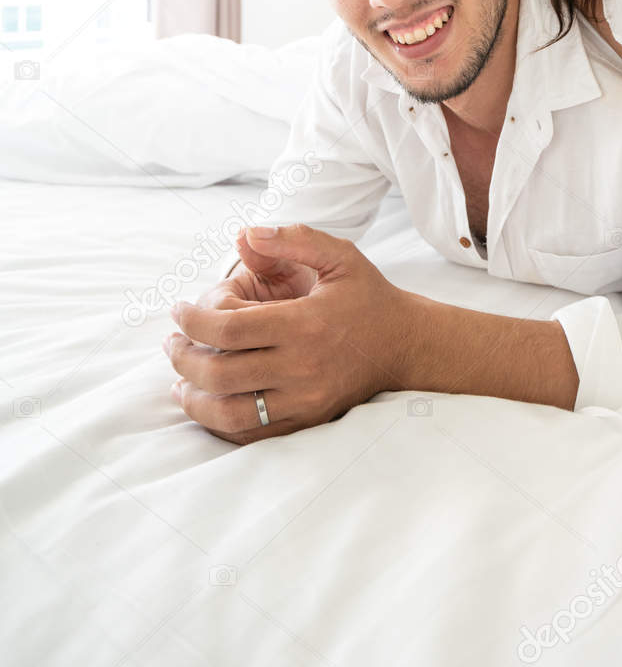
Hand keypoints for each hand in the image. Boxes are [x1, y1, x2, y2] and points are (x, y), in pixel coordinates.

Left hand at [165, 224, 407, 443]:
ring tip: (179, 380)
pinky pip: (252, 432)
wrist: (405, 345)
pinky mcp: (307, 420)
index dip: (192, 320)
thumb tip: (244, 234)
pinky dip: (219, 422)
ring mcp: (304, 399)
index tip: (178, 311)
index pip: (229, 328)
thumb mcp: (340, 256)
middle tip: (171, 343)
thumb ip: (293, 241)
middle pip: (220, 372)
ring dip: (193, 397)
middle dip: (183, 357)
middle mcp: (302, 366)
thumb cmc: (367, 297)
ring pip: (229, 412)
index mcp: (305, 323)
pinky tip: (206, 403)